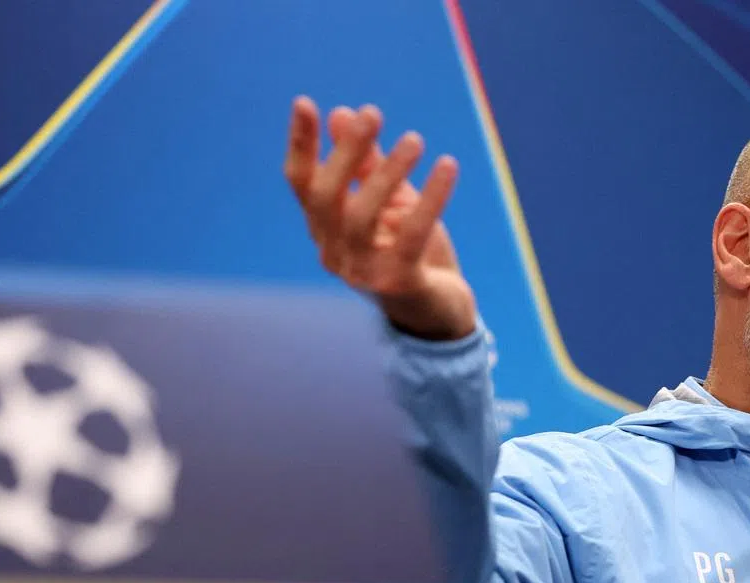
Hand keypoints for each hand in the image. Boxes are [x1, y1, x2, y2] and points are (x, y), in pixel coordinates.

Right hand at [284, 96, 476, 340]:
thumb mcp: (392, 202)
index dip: (301, 145)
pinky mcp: (399, 283)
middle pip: (326, 197)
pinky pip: (412, 236)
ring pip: (360, 217)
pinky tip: (448, 166)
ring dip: (386, 173)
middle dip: (346, 152)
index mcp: (326, 231)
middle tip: (373, 113)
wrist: (441, 313)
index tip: (305, 103)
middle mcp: (335, 253)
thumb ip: (368, 164)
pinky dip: (431, 198)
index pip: (302, 185)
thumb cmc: (412, 252)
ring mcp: (363, 272)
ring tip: (416, 140)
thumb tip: (343, 113)